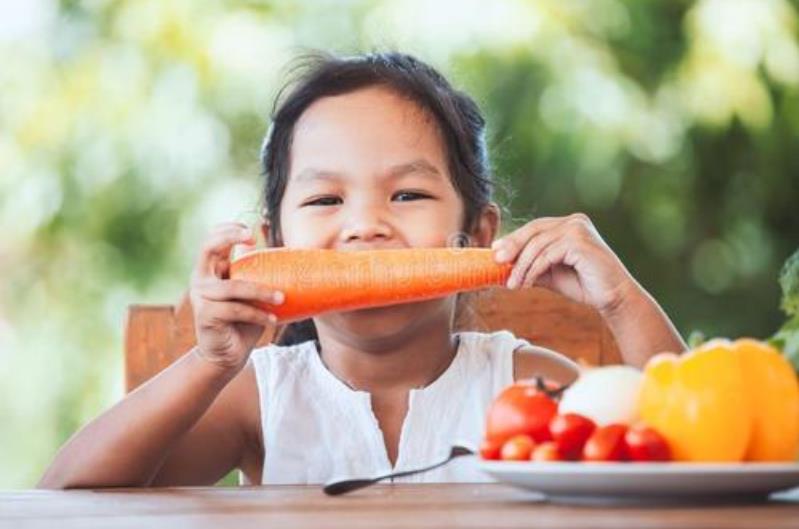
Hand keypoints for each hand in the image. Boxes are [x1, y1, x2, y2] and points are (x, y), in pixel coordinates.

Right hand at [189, 222, 282, 370]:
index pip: (212, 239)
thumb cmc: (242, 321)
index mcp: (211, 270)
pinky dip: (257, 315)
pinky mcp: (206, 315)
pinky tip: (273, 320)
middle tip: (252, 237)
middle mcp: (201, 279)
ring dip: (261, 292)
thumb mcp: (250, 292)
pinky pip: (237, 310)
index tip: (251, 231)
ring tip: (282, 298)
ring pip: (234, 287)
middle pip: (208, 248)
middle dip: (229, 237)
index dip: (228, 229)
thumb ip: (256, 271)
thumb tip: (281, 248)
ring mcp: (201, 296)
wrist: (227, 355)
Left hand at [491, 213, 637, 314]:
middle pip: (534, 230)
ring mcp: (579, 229)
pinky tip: (526, 284)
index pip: (535, 227)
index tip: (495, 252)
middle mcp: (574, 221)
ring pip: (538, 244)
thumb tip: (501, 266)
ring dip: (522, 266)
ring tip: (512, 284)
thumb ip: (530, 265)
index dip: (514, 239)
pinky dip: (533, 270)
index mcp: (569, 224)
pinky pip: (548, 255)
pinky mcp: (580, 242)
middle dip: (513, 246)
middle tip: (496, 262)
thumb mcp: (550, 273)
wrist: (613, 298)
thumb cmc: (583, 284)